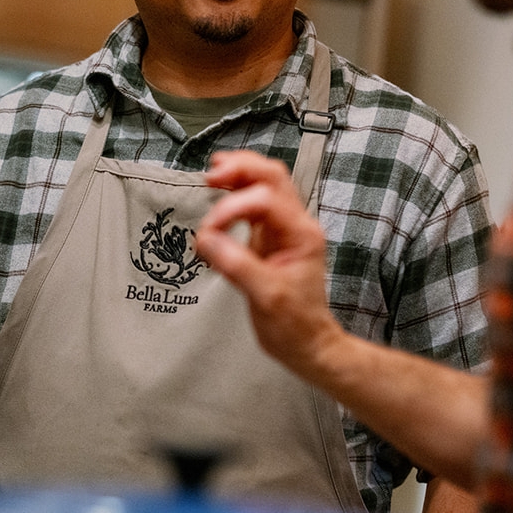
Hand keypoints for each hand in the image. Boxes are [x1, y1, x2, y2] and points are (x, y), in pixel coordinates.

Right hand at [195, 150, 344, 378]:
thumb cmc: (294, 325)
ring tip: (213, 175)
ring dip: (239, 174)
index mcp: (301, 235)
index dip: (233, 206)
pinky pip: (255, 202)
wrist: (307, 343)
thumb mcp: (265, 297)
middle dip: (241, 169)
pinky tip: (220, 193)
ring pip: (265, 183)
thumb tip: (206, 238)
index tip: (209, 229)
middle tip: (211, 176)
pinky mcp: (270, 237)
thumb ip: (236, 264)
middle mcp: (296, 225)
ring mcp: (284, 229)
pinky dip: (236, 192)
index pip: (266, 199)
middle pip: (272, 176)